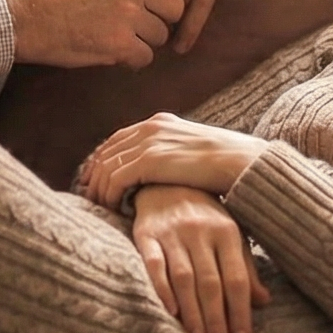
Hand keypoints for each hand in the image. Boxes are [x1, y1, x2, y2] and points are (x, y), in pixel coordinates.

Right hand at [3, 0, 195, 68]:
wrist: (25, 14)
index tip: (177, 1)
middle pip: (176, 7)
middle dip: (164, 20)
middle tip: (142, 26)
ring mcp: (127, 14)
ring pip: (161, 35)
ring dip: (145, 41)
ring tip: (118, 37)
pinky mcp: (118, 44)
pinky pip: (145, 57)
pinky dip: (132, 60)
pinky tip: (113, 53)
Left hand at [77, 112, 267, 207]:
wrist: (243, 163)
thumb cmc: (227, 164)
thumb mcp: (195, 151)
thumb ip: (174, 154)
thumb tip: (163, 172)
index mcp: (161, 122)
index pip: (118, 139)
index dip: (103, 160)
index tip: (96, 180)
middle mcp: (151, 127)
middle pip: (107, 151)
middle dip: (94, 175)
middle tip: (89, 197)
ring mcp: (149, 142)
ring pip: (107, 167)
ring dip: (99, 189)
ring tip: (100, 209)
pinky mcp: (149, 161)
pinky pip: (115, 180)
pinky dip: (109, 196)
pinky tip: (114, 210)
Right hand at [126, 185, 268, 332]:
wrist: (166, 181)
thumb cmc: (204, 216)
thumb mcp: (230, 235)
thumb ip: (245, 268)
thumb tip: (263, 302)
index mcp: (227, 231)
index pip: (237, 279)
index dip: (241, 313)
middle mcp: (201, 231)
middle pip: (212, 283)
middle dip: (218, 321)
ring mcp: (173, 232)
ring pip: (185, 278)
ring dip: (193, 313)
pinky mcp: (146, 234)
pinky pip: (154, 264)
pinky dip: (162, 289)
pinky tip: (169, 313)